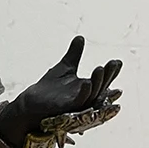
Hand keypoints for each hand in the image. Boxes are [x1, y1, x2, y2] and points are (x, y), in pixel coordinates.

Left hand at [0, 36, 122, 147]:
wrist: (31, 103)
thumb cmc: (49, 88)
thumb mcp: (65, 68)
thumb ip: (74, 54)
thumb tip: (80, 37)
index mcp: (87, 88)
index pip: (102, 80)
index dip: (111, 72)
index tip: (117, 61)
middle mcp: (84, 98)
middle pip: (101, 88)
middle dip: (108, 76)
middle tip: (114, 63)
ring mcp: (76, 105)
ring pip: (92, 96)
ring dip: (98, 83)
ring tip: (100, 68)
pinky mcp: (66, 110)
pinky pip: (78, 103)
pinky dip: (83, 94)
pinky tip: (85, 83)